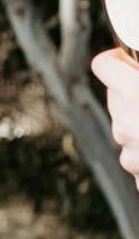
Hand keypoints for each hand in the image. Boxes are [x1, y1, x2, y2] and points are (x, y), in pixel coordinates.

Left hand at [91, 49, 138, 192]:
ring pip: (125, 127)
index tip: (127, 59)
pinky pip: (137, 156)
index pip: (103, 65)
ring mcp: (131, 155)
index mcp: (137, 94)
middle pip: (115, 98)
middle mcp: (126, 124)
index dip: (117, 60)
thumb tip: (133, 62)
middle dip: (133, 94)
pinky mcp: (138, 178)